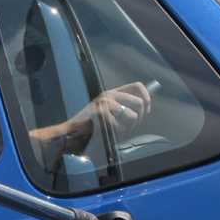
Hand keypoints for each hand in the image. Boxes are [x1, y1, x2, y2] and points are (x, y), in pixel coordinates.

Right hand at [30, 82, 154, 165]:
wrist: (71, 133)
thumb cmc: (91, 126)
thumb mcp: (108, 113)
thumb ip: (124, 108)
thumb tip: (145, 107)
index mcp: (111, 93)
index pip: (138, 86)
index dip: (147, 97)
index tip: (146, 109)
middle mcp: (109, 95)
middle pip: (140, 102)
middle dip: (140, 118)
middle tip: (131, 126)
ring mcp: (105, 103)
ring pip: (133, 116)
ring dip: (129, 127)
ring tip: (117, 131)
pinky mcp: (102, 113)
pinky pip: (121, 126)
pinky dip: (117, 133)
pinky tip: (108, 133)